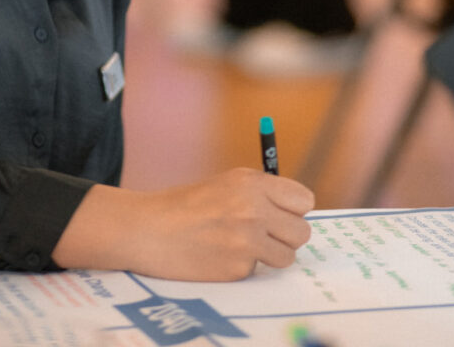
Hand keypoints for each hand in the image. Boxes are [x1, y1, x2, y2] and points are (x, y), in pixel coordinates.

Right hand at [53, 169, 313, 281]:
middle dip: (287, 235)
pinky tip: (221, 256)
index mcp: (251, 183)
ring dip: (271, 255)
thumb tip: (295, 209)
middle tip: (267, 234)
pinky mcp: (238, 268)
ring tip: (244, 246)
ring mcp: (247, 241)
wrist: (150, 229)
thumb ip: (261, 193)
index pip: (303, 199)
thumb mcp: (226, 184)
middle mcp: (254, 209)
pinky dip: (245, 267)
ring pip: (287, 256)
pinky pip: (259, 271)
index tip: (284, 214)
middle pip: (302, 231)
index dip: (295, 209)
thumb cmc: (186, 205)